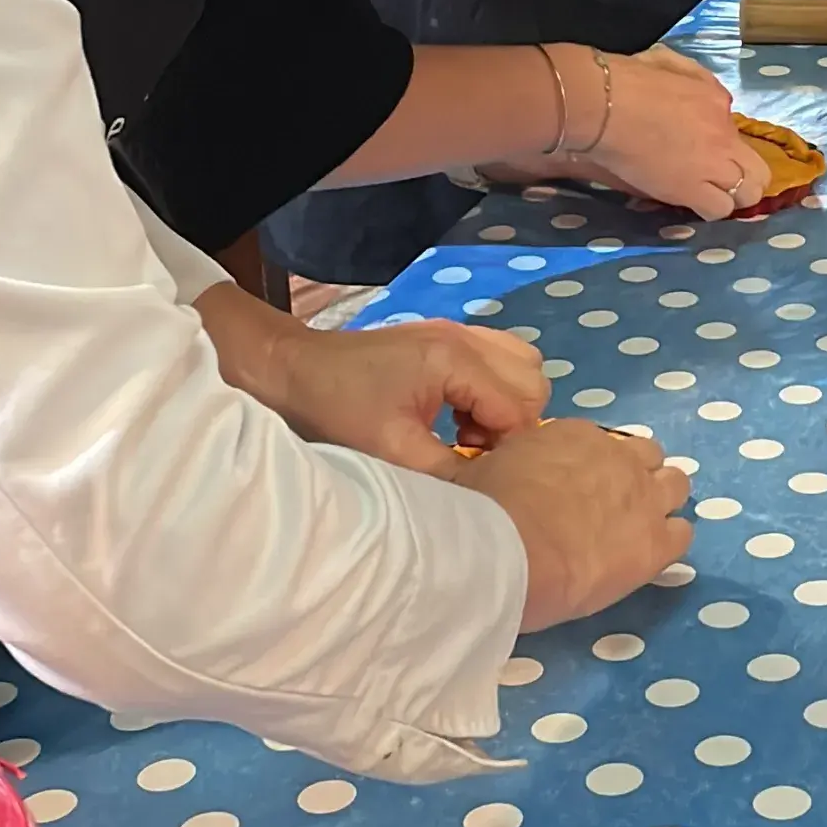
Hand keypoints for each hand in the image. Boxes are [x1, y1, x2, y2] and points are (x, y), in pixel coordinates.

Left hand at [273, 318, 548, 477]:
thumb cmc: (338, 409)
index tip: (476, 469)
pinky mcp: (448, 337)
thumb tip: (492, 496)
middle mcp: (466, 338)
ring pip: (522, 366)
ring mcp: (459, 331)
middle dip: (512, 424)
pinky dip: (493, 389)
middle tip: (471, 449)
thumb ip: (450, 472)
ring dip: (507, 403)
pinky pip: (499, 358)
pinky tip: (459, 414)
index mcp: (455, 360)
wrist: (293, 369)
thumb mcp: (393, 451)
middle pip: (533, 382)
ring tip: (468, 431)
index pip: (519, 409)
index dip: (507, 448)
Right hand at [453, 421, 692, 632]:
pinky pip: (682, 534)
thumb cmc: (483, 511)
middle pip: (647, 456)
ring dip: (658, 503)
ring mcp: (644, 498)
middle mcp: (618, 457)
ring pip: (675, 485)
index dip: (594, 467)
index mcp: (576, 435)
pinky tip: (646, 556)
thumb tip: (482, 470)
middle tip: (610, 506)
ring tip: (634, 529)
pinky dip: (668, 541)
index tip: (577, 489)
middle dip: (635, 477)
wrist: (506, 551)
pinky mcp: (657, 542)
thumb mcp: (479, 471)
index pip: (600, 443)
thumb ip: (495, 466)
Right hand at [486, 46, 769, 219]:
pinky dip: (709, 209)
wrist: (605, 104)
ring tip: (708, 195)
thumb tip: (705, 98)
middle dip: (746, 178)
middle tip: (723, 181)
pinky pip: (718, 210)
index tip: (705, 148)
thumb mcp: (671, 63)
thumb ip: (696, 80)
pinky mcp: (689, 189)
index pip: (738, 131)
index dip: (725, 145)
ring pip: (747, 196)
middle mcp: (724, 136)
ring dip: (730, 197)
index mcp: (719, 102)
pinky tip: (693, 203)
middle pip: (760, 171)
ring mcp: (710, 165)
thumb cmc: (628, 78)